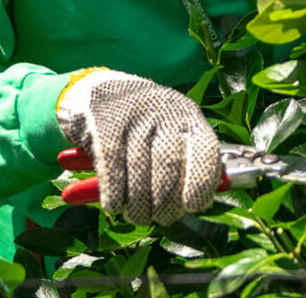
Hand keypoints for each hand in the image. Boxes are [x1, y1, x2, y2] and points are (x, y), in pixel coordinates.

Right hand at [55, 69, 220, 224]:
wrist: (99, 89)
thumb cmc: (145, 123)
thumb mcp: (173, 133)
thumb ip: (188, 163)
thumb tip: (200, 204)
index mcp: (189, 116)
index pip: (205, 151)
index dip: (201, 184)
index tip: (193, 207)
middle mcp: (165, 113)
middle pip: (170, 167)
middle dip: (166, 203)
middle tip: (162, 217)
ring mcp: (133, 117)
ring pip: (140, 173)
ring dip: (139, 205)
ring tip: (138, 216)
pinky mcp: (104, 126)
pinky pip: (113, 170)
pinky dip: (114, 195)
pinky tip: (114, 205)